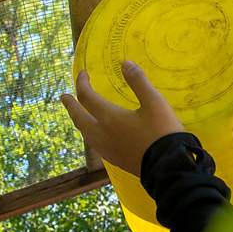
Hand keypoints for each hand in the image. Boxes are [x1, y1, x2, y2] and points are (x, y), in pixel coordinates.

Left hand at [61, 60, 184, 175]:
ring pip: (85, 133)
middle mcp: (102, 134)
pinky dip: (89, 134)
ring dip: (79, 121)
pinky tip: (97, 135)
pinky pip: (94, 144)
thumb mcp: (155, 102)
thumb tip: (125, 64)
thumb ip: (139, 81)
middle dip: (70, 106)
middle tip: (64, 97)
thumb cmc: (162, 132)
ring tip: (79, 115)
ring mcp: (107, 150)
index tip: (82, 73)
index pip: (86, 97)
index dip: (82, 83)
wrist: (169, 167)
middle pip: (78, 118)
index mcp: (109, 118)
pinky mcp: (115, 160)